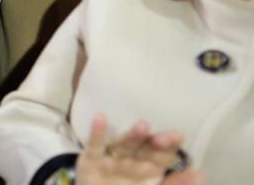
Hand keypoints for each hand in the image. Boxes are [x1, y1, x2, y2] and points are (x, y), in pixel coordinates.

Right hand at [75, 114, 202, 184]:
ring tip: (143, 126)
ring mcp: (109, 160)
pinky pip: (95, 146)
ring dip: (132, 136)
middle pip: (144, 148)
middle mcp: (130, 160)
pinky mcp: (90, 161)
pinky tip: (101, 117)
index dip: (169, 147)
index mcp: (146, 169)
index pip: (161, 156)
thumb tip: (201, 174)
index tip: (178, 136)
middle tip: (166, 137)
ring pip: (124, 146)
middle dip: (154, 142)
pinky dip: (97, 133)